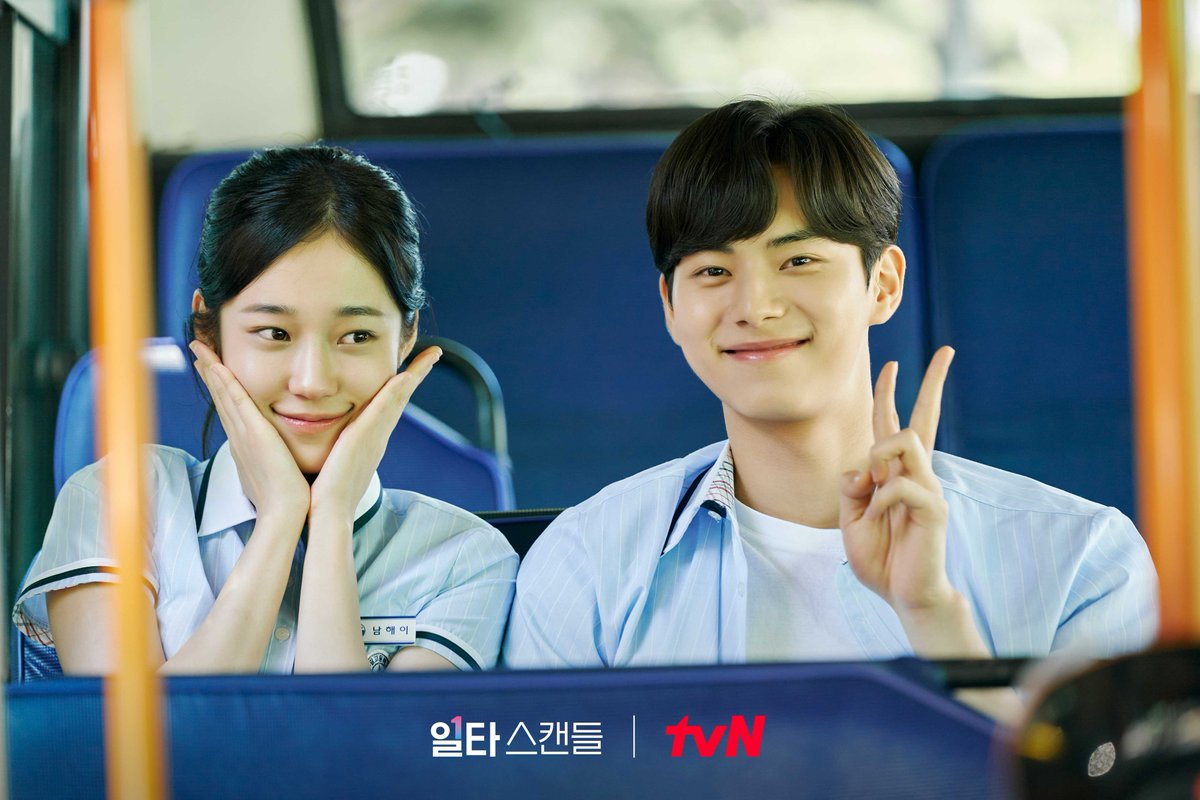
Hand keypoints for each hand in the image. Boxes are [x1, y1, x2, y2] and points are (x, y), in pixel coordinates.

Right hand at [190, 340, 308, 525]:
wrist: (287, 512)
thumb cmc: (288, 496)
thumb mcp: (280, 469)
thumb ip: (279, 455)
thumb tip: (283, 452)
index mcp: (247, 443)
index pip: (231, 408)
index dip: (220, 387)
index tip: (213, 368)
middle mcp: (239, 436)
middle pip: (221, 397)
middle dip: (209, 372)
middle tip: (197, 350)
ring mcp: (243, 434)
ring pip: (224, 395)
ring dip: (211, 370)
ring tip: (200, 349)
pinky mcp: (253, 434)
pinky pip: (236, 402)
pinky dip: (225, 383)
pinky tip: (217, 365)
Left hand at [309, 346, 441, 522]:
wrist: (328, 513)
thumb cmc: (324, 494)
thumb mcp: (331, 465)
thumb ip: (332, 451)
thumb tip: (316, 443)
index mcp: (369, 442)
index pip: (387, 408)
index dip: (399, 389)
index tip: (408, 372)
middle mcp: (378, 436)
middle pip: (400, 399)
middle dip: (416, 375)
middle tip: (432, 355)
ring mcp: (376, 436)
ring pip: (398, 398)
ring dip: (415, 375)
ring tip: (430, 355)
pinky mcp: (366, 436)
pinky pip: (387, 406)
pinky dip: (399, 389)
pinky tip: (406, 373)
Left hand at [839, 346, 956, 616]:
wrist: (905, 595)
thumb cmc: (881, 559)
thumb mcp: (852, 519)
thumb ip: (852, 488)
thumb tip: (862, 464)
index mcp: (895, 475)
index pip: (891, 426)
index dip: (889, 396)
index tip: (892, 366)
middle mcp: (916, 475)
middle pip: (922, 419)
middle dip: (933, 383)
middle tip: (947, 351)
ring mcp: (928, 489)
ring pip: (907, 440)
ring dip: (880, 455)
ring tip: (874, 487)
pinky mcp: (933, 508)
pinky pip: (901, 484)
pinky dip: (881, 498)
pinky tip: (880, 518)